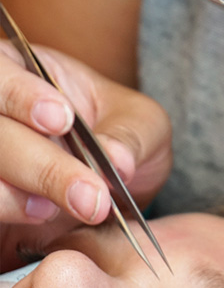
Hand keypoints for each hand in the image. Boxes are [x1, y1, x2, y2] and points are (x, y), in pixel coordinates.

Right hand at [0, 40, 171, 225]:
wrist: (115, 187)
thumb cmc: (123, 135)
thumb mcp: (144, 124)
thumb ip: (130, 136)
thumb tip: (115, 159)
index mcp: (24, 70)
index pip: (1, 71)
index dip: (21, 94)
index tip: (62, 120)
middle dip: (40, 164)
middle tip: (90, 194)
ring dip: (17, 196)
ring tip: (72, 207)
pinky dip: (8, 213)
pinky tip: (43, 217)